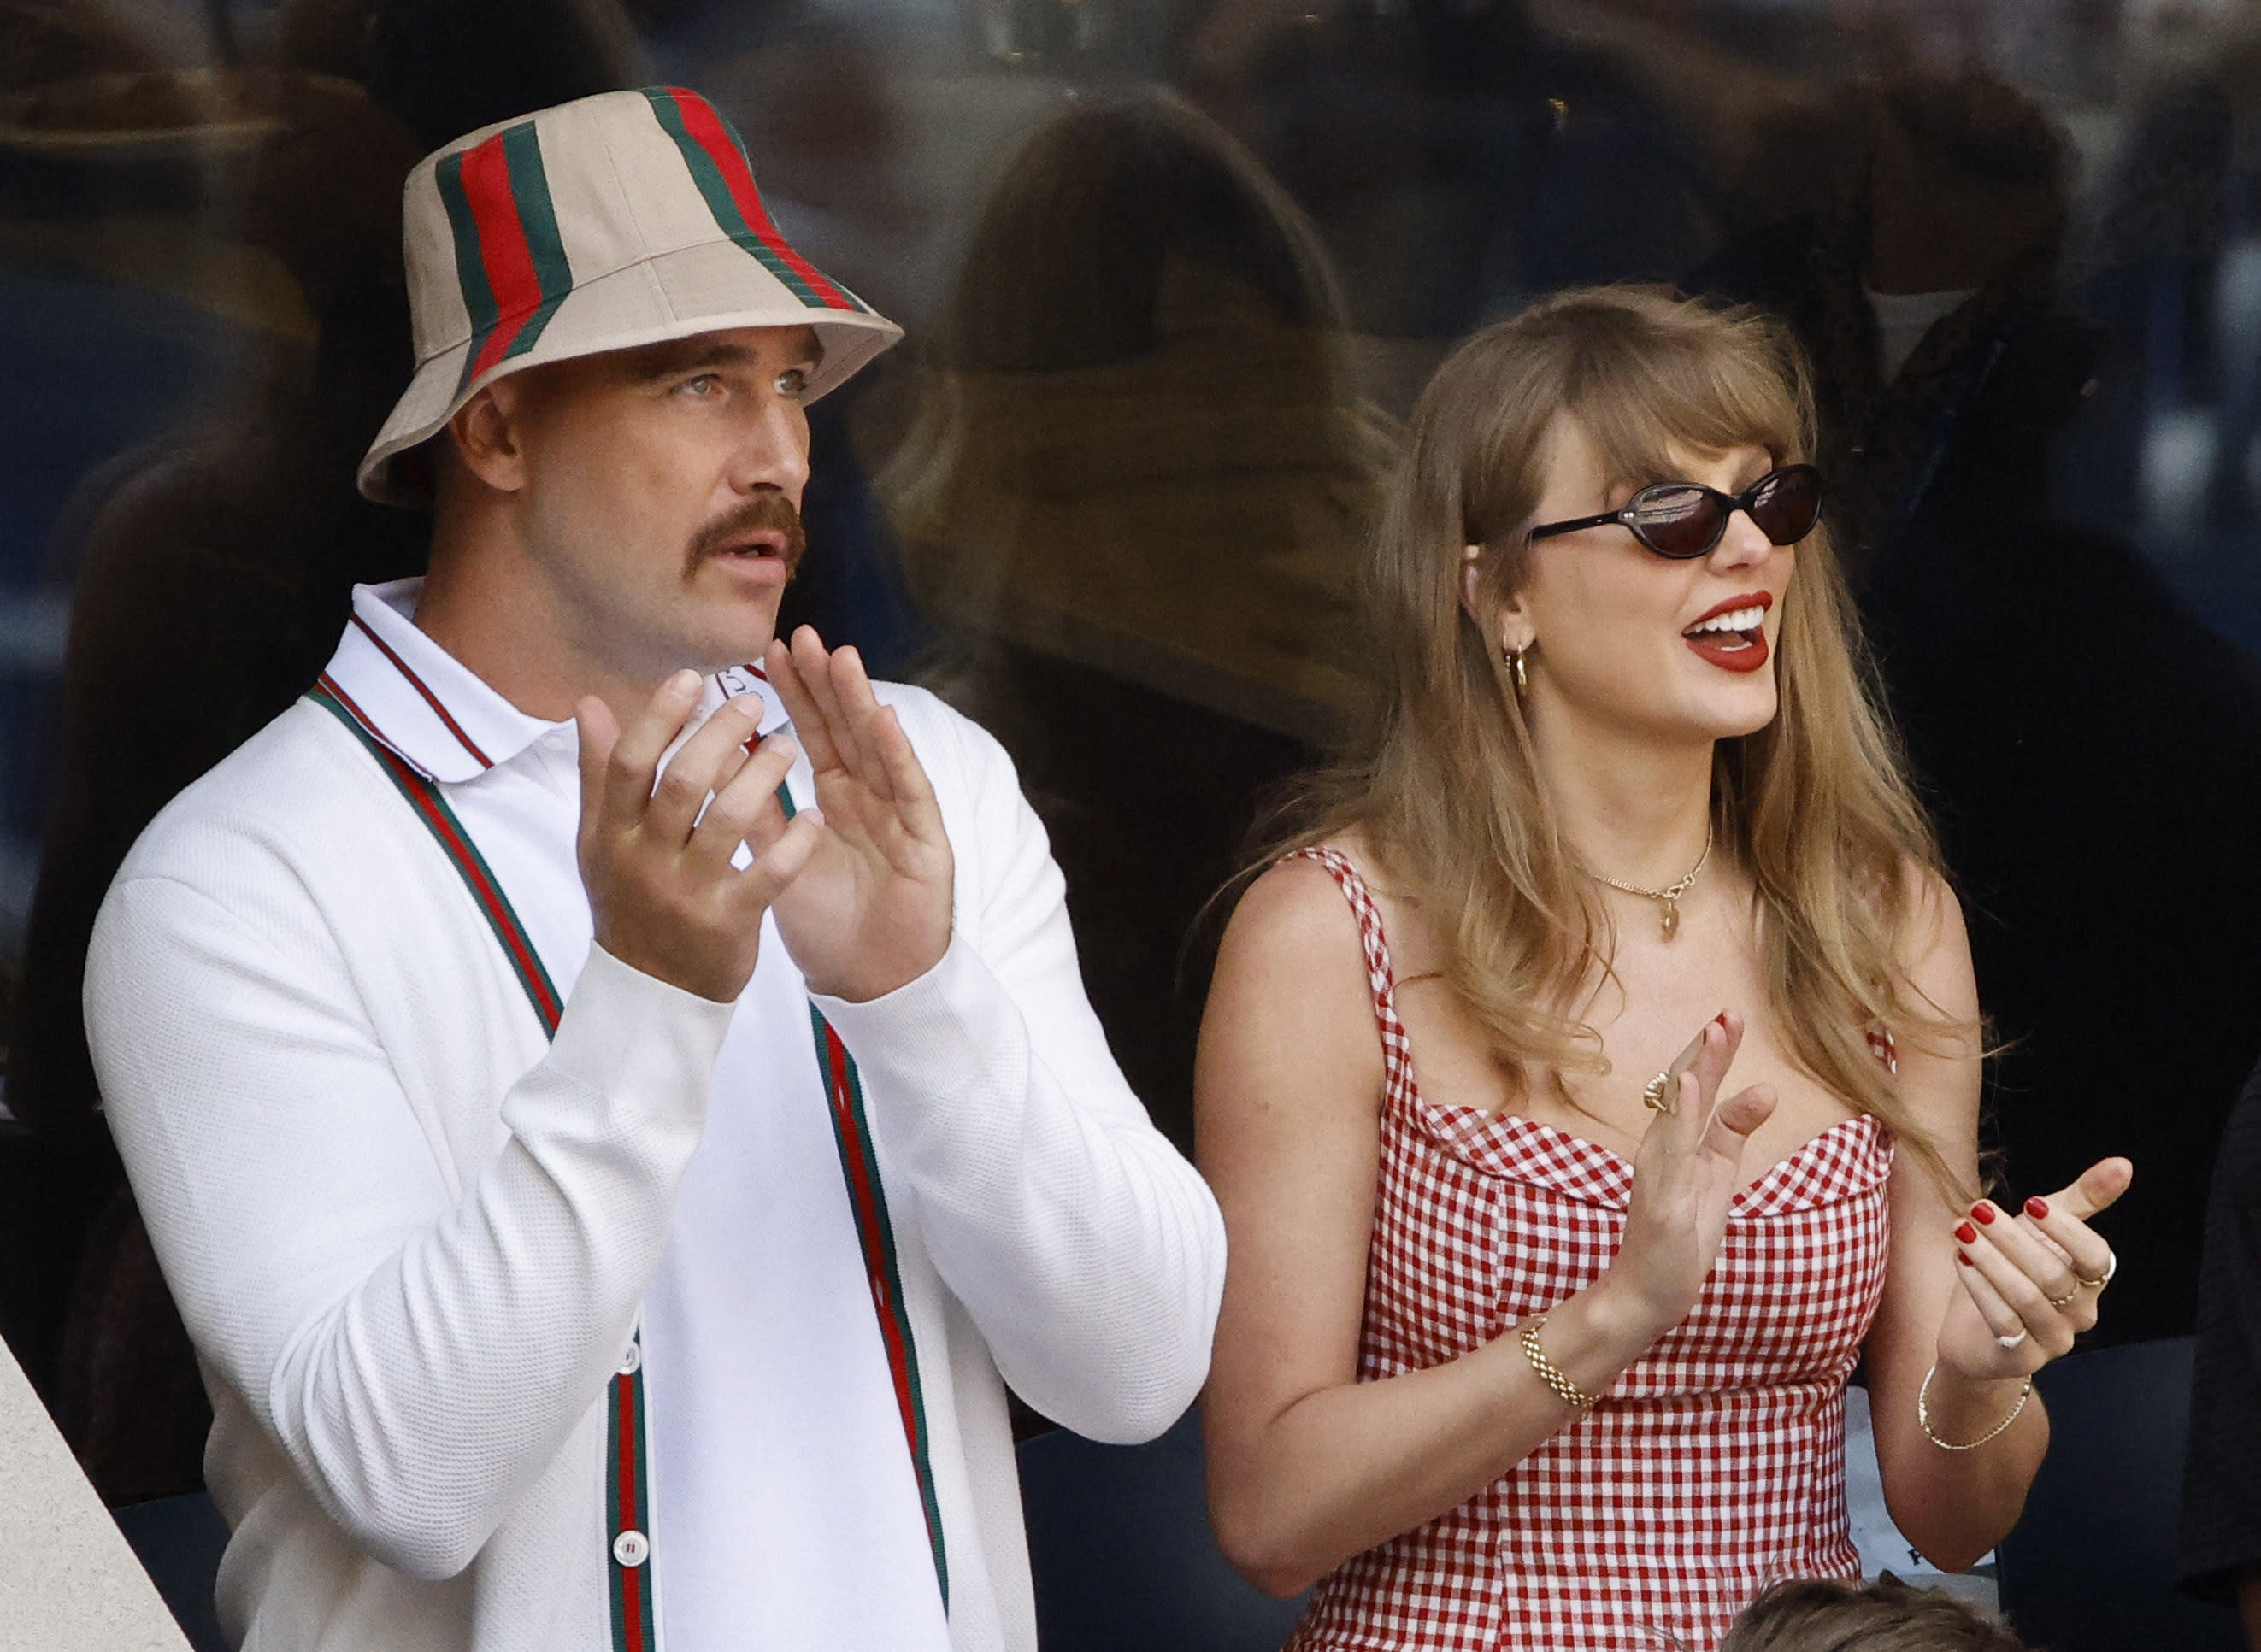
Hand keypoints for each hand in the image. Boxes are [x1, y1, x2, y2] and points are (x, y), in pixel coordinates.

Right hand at [575, 671, 823, 1002]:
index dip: (660, 717)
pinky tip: (813, 815)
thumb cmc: (629, 903)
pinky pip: (767, 875)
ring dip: (762, 776)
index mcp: (611, 834)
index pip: (630, 763)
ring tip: (790, 746)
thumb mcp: (601, 842)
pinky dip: (794, 843)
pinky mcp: (728, 925)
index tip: (693, 679)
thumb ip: (598, 773)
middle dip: (720, 735)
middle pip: (682, 782)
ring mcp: (687, 894)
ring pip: (728, 820)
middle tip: (755, 702)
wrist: (648, 994)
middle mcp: (645, 860)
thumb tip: (589, 704)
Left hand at [761, 626, 954, 1001]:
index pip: (813, 736)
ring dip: (860, 703)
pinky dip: (897, 756)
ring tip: (841, 658)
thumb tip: (714, 762)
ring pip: (879, 749)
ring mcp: (901, 816)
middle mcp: (872, 799)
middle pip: (846, 730)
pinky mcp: (926, 842)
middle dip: (825, 683)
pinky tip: (883, 720)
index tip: (768, 652)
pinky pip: (910, 792)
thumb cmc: (830, 928)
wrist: (872, 985)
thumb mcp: (779, 864)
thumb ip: (756, 814)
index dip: (794, 694)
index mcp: (837, 801)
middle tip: (802, 635)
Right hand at [1604, 1012, 1779, 1336]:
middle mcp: (1659, 1147)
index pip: (1693, 1086)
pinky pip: (1670, 1153)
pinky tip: (1687, 1088)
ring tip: (1712, 1035)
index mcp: (1675, 1140)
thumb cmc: (1681, 1233)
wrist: (1650, 1292)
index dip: (1714, 1052)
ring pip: (1674, 1112)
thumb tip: (1766, 1088)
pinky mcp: (1660, 1200)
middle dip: (1705, 1050)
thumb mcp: (1717, 1173)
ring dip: (1694, 1071)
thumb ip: (1733, 1129)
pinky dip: (1678, 1117)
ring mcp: (1656, 1172)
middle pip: (1680, 1088)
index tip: (1732, 1016)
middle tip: (1726, 1013)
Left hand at [1936, 1157, 2132, 1379]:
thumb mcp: (2042, 1231)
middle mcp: (2080, 1313)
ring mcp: (2053, 1339)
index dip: (2067, 1231)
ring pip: (2027, 1297)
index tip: (2030, 1203)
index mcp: (2090, 1281)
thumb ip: (2081, 1200)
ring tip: (1962, 1230)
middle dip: (2012, 1238)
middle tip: (1978, 1208)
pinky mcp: (2021, 1357)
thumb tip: (2123, 1163)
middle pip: (2053, 1274)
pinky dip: (1980, 1287)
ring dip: (1992, 1259)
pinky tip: (1961, 1260)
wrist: (1975, 1335)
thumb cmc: (2014, 1272)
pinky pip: (2003, 1321)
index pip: (2096, 1258)